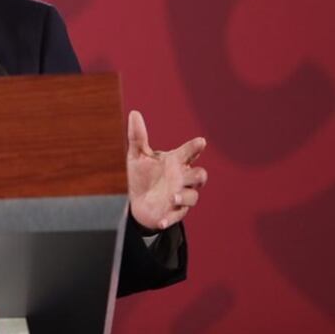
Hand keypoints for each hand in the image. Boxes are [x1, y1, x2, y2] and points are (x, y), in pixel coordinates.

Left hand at [126, 110, 207, 231]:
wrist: (139, 202)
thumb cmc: (143, 176)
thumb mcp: (137, 156)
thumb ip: (137, 137)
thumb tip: (134, 113)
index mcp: (176, 162)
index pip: (189, 152)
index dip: (195, 147)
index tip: (200, 141)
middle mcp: (182, 178)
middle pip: (199, 175)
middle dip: (195, 174)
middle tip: (184, 173)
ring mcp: (181, 196)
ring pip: (192, 196)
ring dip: (183, 196)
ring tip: (171, 196)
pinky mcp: (175, 213)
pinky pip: (176, 216)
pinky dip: (169, 218)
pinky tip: (160, 221)